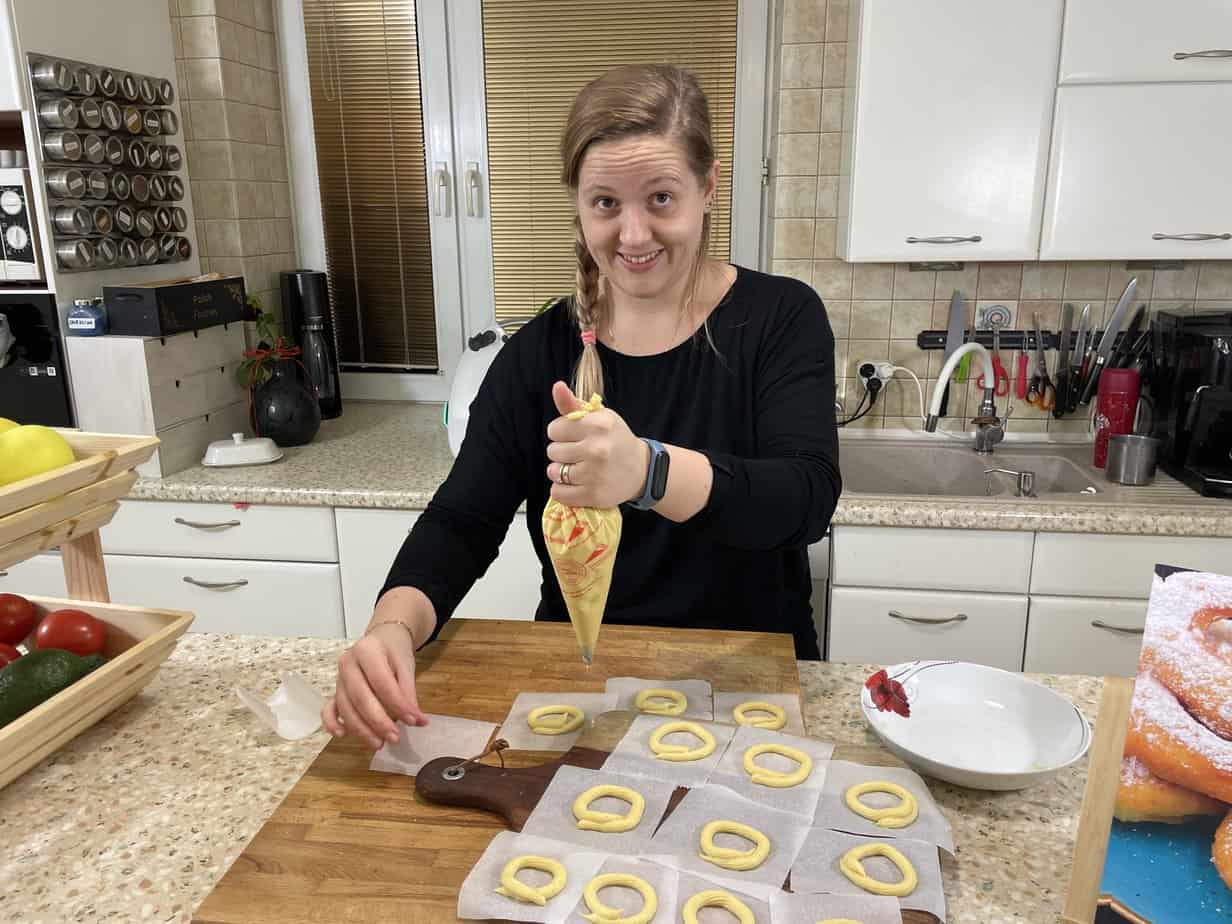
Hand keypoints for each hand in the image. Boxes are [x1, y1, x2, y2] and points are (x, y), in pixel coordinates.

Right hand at [321, 621, 427, 749]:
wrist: (381, 639)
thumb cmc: (394, 652)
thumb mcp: (406, 666)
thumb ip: (408, 693)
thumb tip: (417, 721)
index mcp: (367, 650)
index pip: (382, 682)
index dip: (398, 704)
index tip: (414, 721)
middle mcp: (347, 663)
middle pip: (360, 698)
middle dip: (378, 722)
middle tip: (395, 738)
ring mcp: (338, 678)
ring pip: (346, 707)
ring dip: (361, 729)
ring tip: (379, 744)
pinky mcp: (334, 691)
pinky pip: (328, 709)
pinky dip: (331, 723)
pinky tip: (341, 735)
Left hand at [546, 381, 648, 507]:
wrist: (642, 469)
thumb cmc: (615, 439)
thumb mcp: (599, 417)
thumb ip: (573, 405)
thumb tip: (557, 386)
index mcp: (598, 425)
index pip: (554, 429)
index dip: (560, 433)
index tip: (572, 436)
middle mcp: (597, 449)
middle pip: (553, 451)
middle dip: (561, 452)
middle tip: (577, 454)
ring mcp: (595, 474)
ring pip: (553, 472)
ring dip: (560, 472)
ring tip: (576, 469)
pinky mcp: (593, 495)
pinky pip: (558, 493)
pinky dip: (562, 490)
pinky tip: (575, 484)